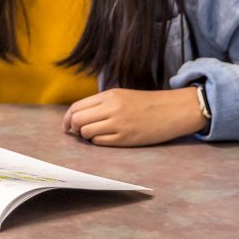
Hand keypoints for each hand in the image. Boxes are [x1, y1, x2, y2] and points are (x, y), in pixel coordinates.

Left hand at [61, 87, 208, 146]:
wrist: (173, 110)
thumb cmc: (145, 103)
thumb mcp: (120, 96)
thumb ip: (100, 104)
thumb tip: (76, 116)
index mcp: (108, 96)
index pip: (76, 107)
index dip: (67, 118)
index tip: (66, 125)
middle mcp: (111, 108)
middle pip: (77, 120)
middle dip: (74, 128)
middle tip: (78, 131)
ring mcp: (119, 124)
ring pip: (87, 132)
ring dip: (86, 136)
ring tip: (95, 134)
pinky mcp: (127, 138)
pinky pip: (101, 142)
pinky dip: (98, 142)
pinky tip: (106, 138)